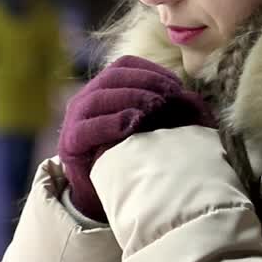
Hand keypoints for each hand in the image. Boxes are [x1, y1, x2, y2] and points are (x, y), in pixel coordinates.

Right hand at [59, 55, 215, 221]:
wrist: (106, 196)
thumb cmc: (135, 157)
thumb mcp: (153, 126)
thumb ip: (166, 108)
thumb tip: (190, 97)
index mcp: (105, 88)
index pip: (126, 65)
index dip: (152, 70)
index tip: (176, 86)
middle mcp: (87, 98)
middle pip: (114, 76)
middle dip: (145, 82)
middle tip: (170, 96)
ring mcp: (76, 119)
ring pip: (99, 97)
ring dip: (130, 97)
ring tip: (155, 107)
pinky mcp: (70, 143)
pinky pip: (86, 128)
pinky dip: (110, 123)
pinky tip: (131, 125)